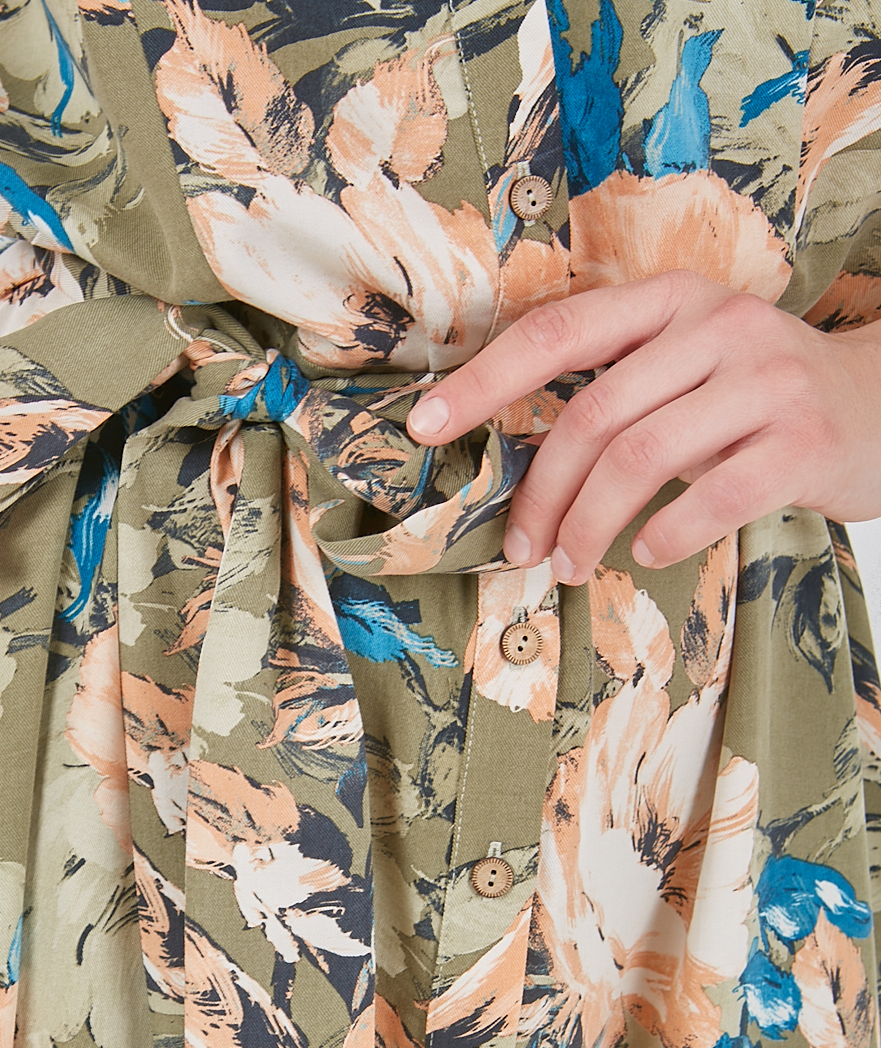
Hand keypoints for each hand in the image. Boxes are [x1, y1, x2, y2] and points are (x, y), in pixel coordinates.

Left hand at [406, 269, 880, 584]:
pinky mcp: (805, 442)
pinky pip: (713, 499)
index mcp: (670, 302)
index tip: (423, 427)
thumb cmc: (757, 398)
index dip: (483, 381)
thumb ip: (614, 392)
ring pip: (643, 458)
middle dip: (541, 493)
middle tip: (522, 549)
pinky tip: (646, 553)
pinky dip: (665, 535)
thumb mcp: (687, 367)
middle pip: (593, 413)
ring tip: (571, 564)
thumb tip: (513, 465)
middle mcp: (718, 326)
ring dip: (589, 525)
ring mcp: (767, 381)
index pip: (556, 333)